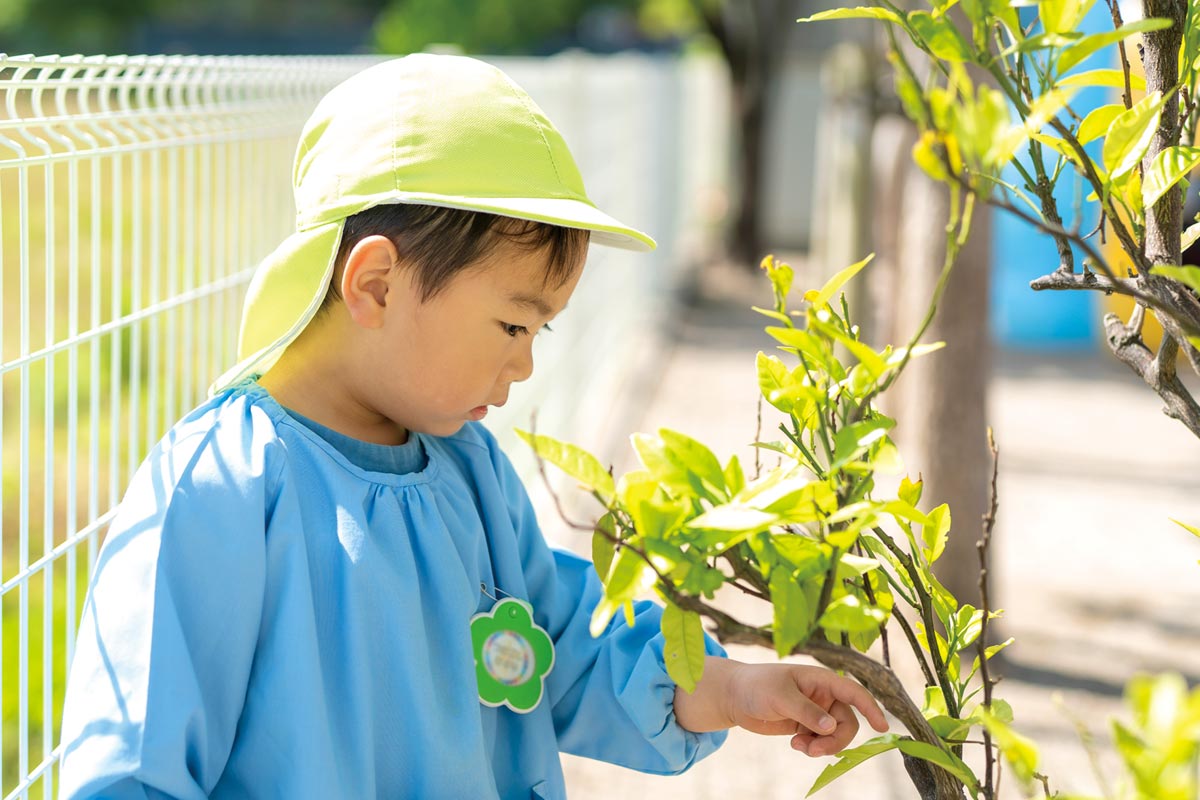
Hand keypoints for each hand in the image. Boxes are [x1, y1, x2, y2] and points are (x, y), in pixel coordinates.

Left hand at [724, 662, 888, 756]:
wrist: (734, 697)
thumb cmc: (757, 686)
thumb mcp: (780, 696)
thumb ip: (807, 712)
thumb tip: (831, 726)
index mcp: (821, 680)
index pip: (853, 692)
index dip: (871, 707)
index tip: (882, 727)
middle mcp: (823, 696)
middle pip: (847, 722)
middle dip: (835, 740)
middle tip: (814, 751)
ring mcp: (815, 712)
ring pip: (835, 735)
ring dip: (822, 746)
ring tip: (799, 747)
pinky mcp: (806, 726)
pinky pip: (821, 741)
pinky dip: (812, 747)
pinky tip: (795, 745)